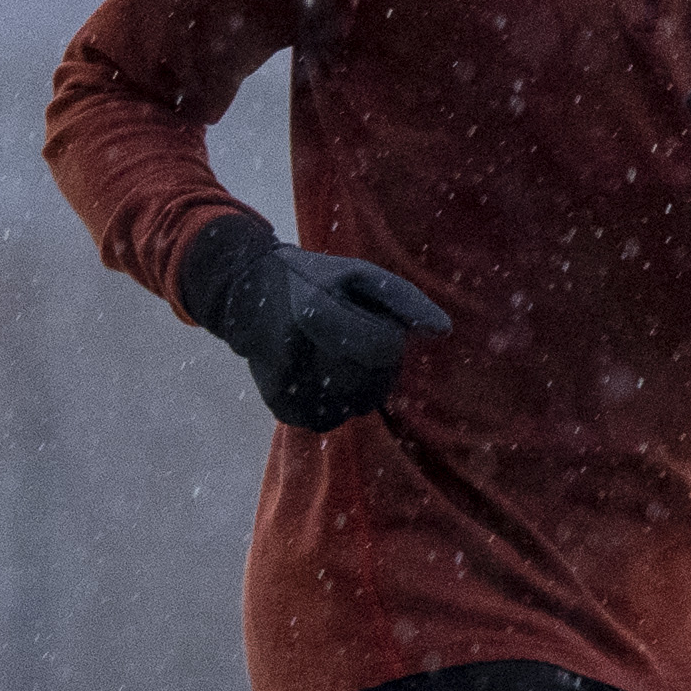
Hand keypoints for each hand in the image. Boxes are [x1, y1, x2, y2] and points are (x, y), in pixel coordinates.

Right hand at [175, 210, 454, 432]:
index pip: (384, 348)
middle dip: (377, 364)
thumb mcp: (357, 273)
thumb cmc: (313, 280)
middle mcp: (298, 356)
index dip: (389, 336)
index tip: (370, 320)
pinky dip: (339, 399)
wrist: (246, 294)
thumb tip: (443, 331)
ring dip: (361, 384)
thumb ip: (403, 299)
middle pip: (373, 384)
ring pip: (358, 406)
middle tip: (351, 336)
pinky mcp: (283, 408)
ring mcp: (287, 387)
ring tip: (336, 353)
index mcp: (317, 313)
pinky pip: (336, 417)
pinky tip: (323, 372)